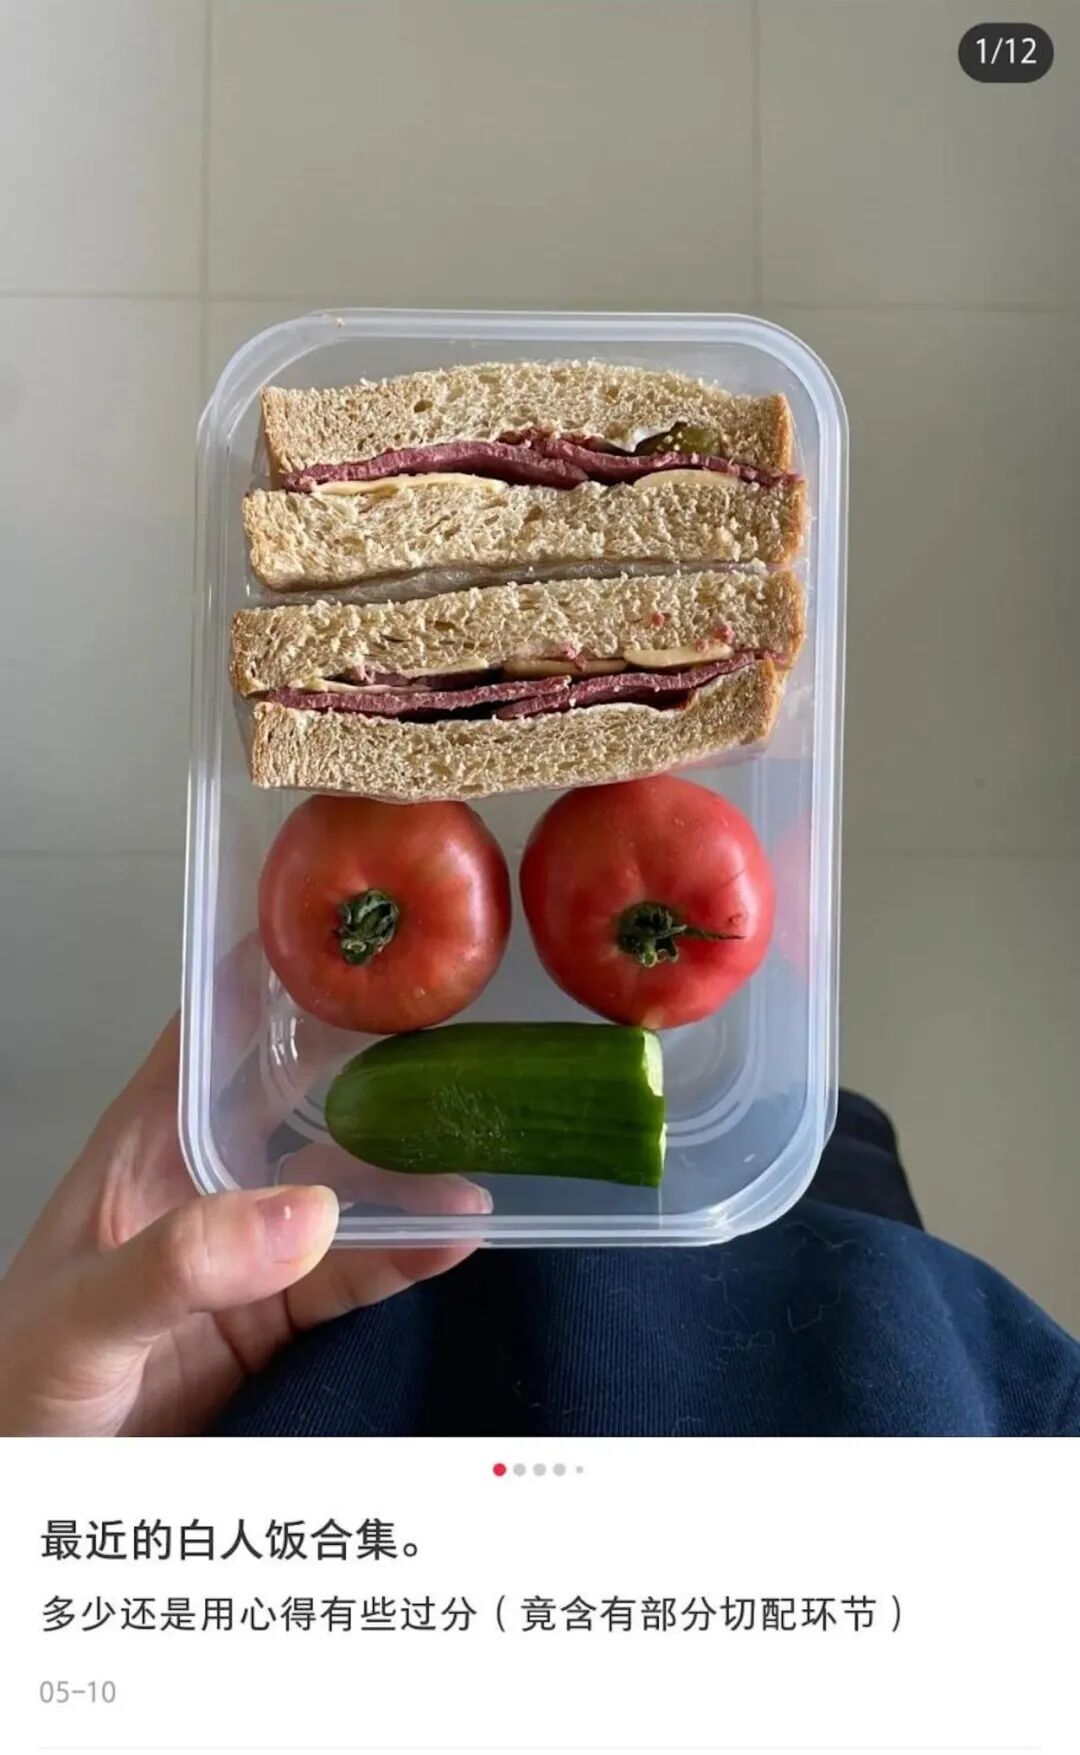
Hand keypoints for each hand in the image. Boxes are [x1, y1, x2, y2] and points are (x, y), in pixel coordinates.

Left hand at [0, 950, 486, 1436]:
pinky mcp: (276, 1322)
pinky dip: (408, 1258)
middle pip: (303, 1100)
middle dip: (376, 1067)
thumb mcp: (80, 1314)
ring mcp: (246, 1252)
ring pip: (344, 1191)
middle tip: (459, 1044)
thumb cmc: (13, 1382)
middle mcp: (204, 1182)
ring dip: (407, 1177)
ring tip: (472, 1162)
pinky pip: (355, 1278)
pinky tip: (453, 1240)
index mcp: (144, 1143)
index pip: (218, 1032)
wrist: (28, 1501)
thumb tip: (306, 1213)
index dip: (287, 980)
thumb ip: (180, 1263)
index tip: (369, 947)